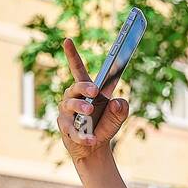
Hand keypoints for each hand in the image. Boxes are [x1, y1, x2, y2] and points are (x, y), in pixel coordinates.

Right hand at [57, 37, 129, 162]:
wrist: (95, 147)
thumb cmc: (104, 125)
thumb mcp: (118, 116)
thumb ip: (121, 108)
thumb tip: (117, 102)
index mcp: (86, 90)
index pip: (78, 69)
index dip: (72, 55)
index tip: (68, 40)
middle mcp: (73, 98)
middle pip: (75, 88)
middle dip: (84, 88)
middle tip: (94, 91)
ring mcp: (67, 113)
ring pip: (70, 106)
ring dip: (81, 108)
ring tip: (90, 112)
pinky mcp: (66, 129)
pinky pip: (72, 131)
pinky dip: (83, 135)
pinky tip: (91, 139)